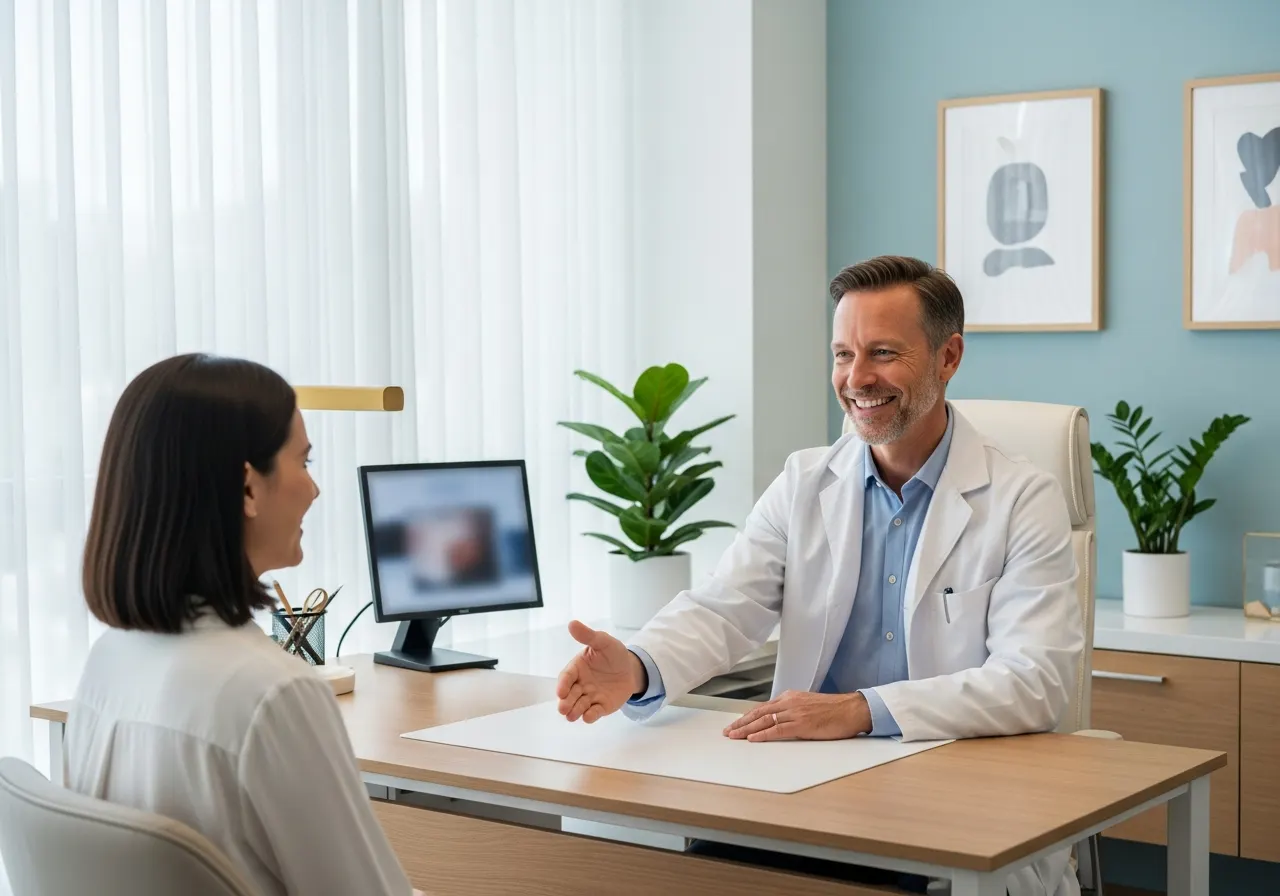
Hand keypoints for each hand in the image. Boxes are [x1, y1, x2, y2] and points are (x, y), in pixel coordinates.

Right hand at [555, 620, 645, 722]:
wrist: (630, 668)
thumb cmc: (613, 653)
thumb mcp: (603, 642)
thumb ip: (588, 636)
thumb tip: (572, 624)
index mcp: (577, 668)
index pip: (566, 677)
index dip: (562, 685)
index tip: (560, 692)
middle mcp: (580, 684)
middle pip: (570, 695)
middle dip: (566, 702)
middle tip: (563, 709)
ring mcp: (590, 696)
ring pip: (579, 705)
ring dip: (575, 711)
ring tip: (571, 716)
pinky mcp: (601, 706)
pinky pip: (594, 712)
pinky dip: (590, 715)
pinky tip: (588, 717)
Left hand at [723, 690, 871, 741]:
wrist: (851, 709)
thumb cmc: (834, 710)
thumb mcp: (808, 705)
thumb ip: (792, 710)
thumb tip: (779, 719)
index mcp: (790, 697)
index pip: (763, 707)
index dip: (747, 716)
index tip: (735, 723)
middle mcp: (789, 703)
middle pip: (758, 713)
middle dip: (741, 723)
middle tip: (728, 731)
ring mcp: (795, 713)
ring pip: (764, 721)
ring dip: (746, 729)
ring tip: (734, 736)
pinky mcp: (802, 725)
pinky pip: (777, 730)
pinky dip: (763, 735)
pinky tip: (752, 739)